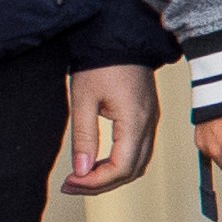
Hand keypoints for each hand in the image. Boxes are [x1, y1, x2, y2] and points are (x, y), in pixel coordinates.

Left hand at [60, 65, 158, 193]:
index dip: (95, 182)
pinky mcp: (146, 116)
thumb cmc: (101, 63)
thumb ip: (84, 138)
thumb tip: (81, 170)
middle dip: (101, 183)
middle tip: (72, 184)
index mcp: (135, 121)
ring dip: (111, 175)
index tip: (71, 182)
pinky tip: (99, 160)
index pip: (121, 168)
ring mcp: (150, 120)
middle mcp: (148, 124)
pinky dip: (119, 162)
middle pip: (132, 171)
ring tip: (83, 176)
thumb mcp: (83, 100)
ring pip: (137, 163)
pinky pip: (138, 150)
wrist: (120, 37)